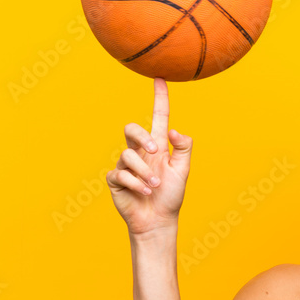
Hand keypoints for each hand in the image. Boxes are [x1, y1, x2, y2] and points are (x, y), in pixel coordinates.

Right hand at [106, 78, 192, 234]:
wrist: (158, 220)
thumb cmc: (171, 195)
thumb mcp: (183, 171)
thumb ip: (183, 149)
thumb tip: (173, 130)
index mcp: (158, 146)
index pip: (158, 117)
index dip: (160, 98)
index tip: (160, 79)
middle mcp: (140, 152)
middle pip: (131, 129)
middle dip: (141, 137)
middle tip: (156, 152)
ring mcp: (126, 165)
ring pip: (128, 156)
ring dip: (145, 173)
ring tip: (154, 187)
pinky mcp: (116, 180)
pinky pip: (120, 174)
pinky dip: (135, 184)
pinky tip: (144, 193)